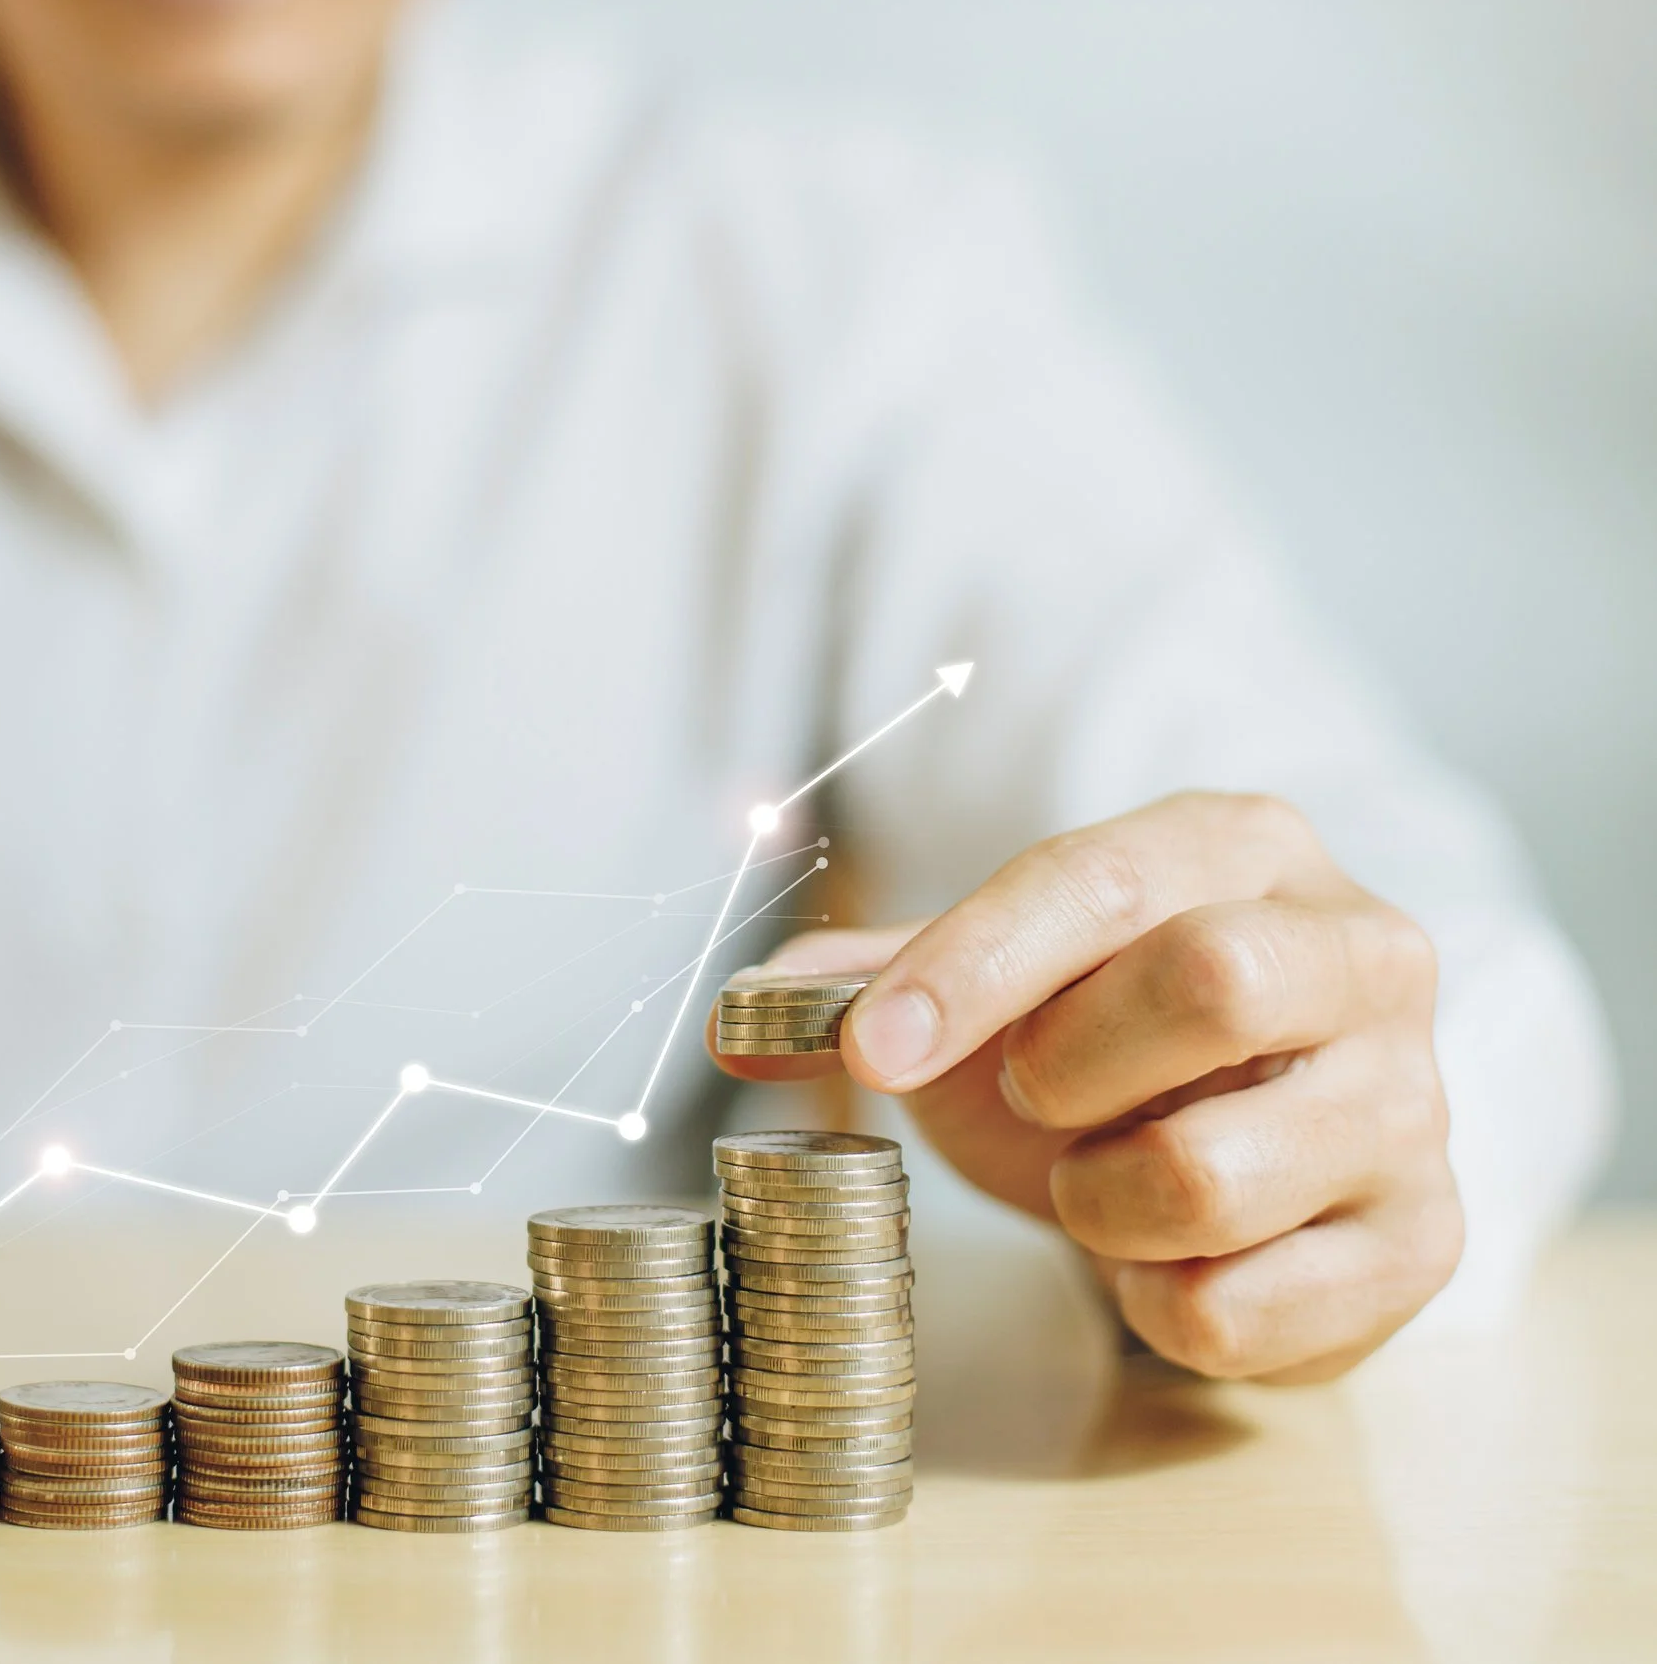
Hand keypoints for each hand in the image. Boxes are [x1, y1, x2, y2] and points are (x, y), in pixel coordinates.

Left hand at [709, 791, 1463, 1381]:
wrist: (1254, 1152)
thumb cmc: (1107, 1045)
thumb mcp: (984, 990)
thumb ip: (856, 988)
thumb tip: (729, 1019)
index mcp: (1241, 847)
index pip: (1103, 879)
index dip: (971, 966)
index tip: (870, 1051)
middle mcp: (1363, 951)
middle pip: (1209, 982)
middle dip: (1066, 1064)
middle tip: (1031, 1097)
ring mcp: (1411, 1100)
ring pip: (1211, 1172)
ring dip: (1099, 1202)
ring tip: (1103, 1181)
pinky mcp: (1424, 1241)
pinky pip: (1242, 1307)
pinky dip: (1157, 1301)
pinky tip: (1165, 1260)